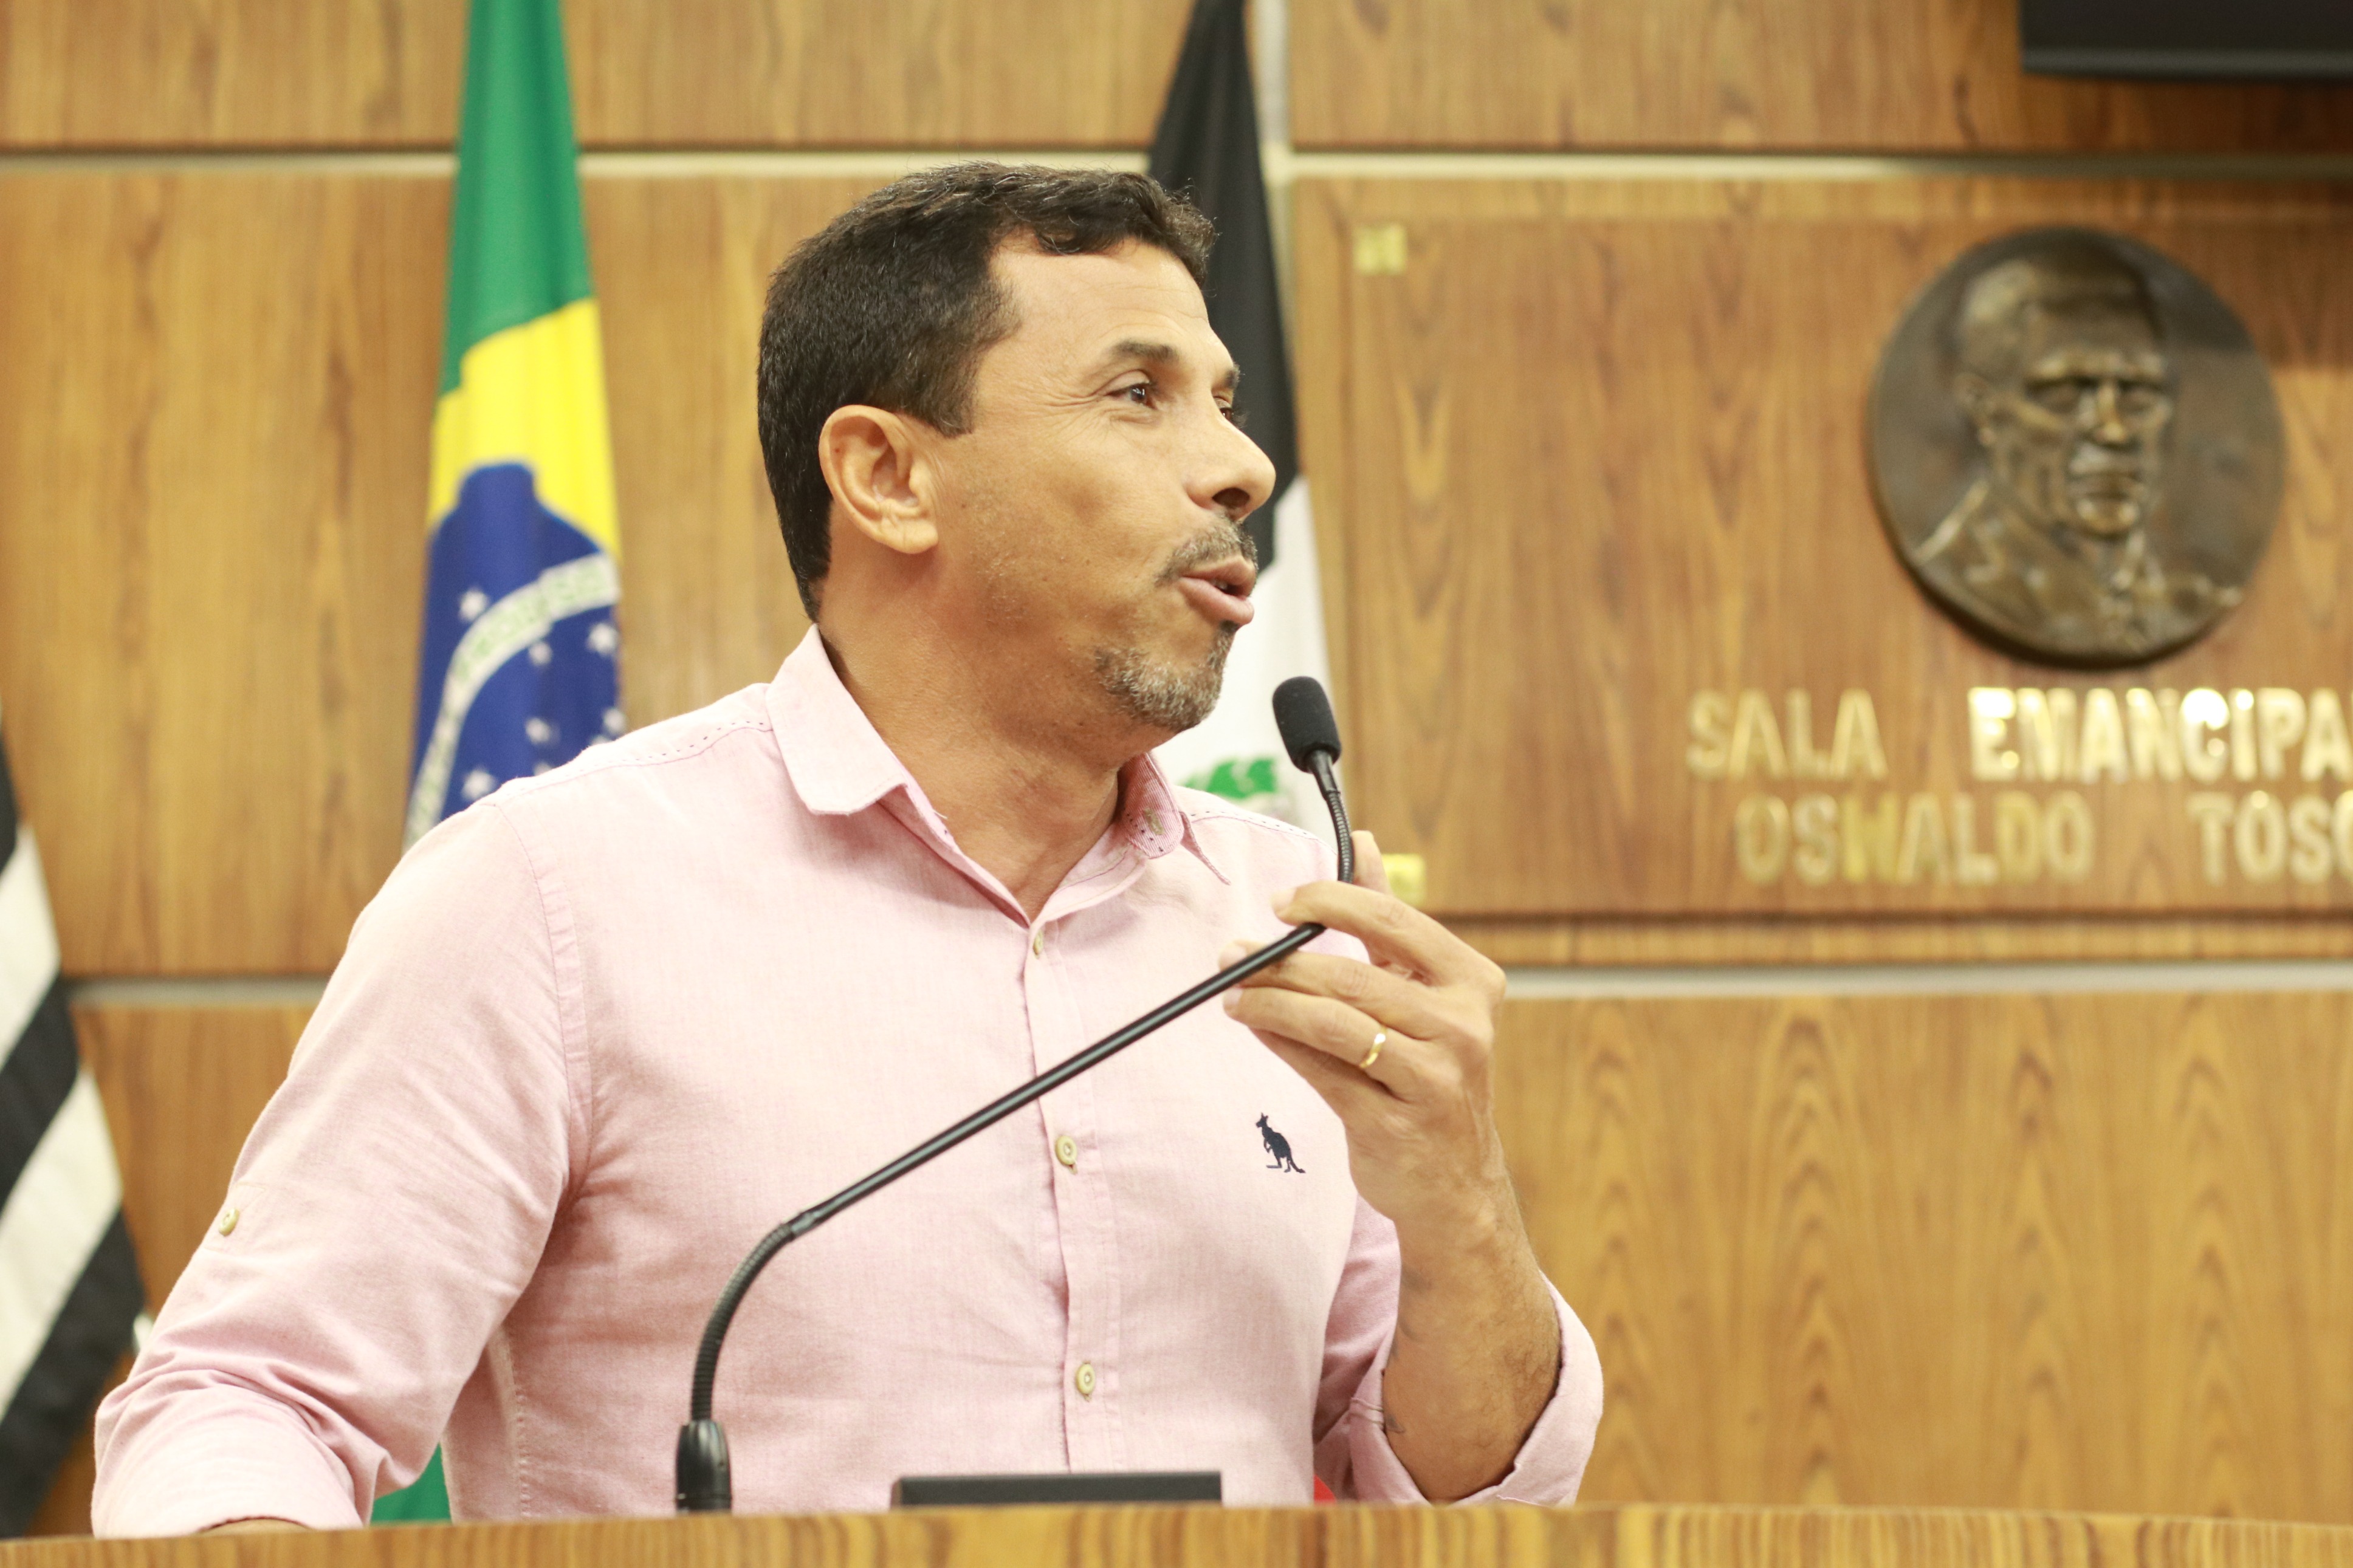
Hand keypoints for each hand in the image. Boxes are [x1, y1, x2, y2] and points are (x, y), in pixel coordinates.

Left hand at [1220, 831, 1514, 1243]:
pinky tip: (1254, 1026)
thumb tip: (1361, 843)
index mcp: (1472, 981)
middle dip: (1283, 961)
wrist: (1456, 1183)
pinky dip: (1279, 1042)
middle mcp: (1463, 1026)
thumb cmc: (1429, 1074)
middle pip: (1352, 975)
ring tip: (1235, 994)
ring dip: (1272, 1002)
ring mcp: (1434, 1077)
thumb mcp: (1423, 995)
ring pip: (1333, 1022)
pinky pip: (1322, 1069)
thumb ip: (1389, 923)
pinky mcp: (1395, 1122)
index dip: (1329, 902)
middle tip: (1235, 953)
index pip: (1392, 920)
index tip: (1280, 903)